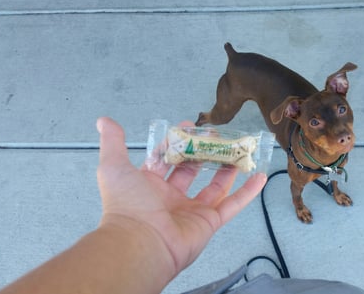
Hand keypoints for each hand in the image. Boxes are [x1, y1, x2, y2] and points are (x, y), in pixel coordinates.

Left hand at [96, 117, 266, 275]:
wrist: (140, 242)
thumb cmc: (127, 205)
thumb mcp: (114, 166)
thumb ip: (113, 142)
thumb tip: (104, 120)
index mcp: (149, 185)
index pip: (167, 158)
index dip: (177, 141)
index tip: (190, 125)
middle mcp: (171, 197)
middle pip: (193, 170)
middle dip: (205, 152)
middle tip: (217, 135)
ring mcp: (192, 210)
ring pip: (216, 186)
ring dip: (228, 168)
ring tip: (239, 151)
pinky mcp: (210, 222)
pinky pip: (233, 205)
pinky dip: (248, 192)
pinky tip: (259, 177)